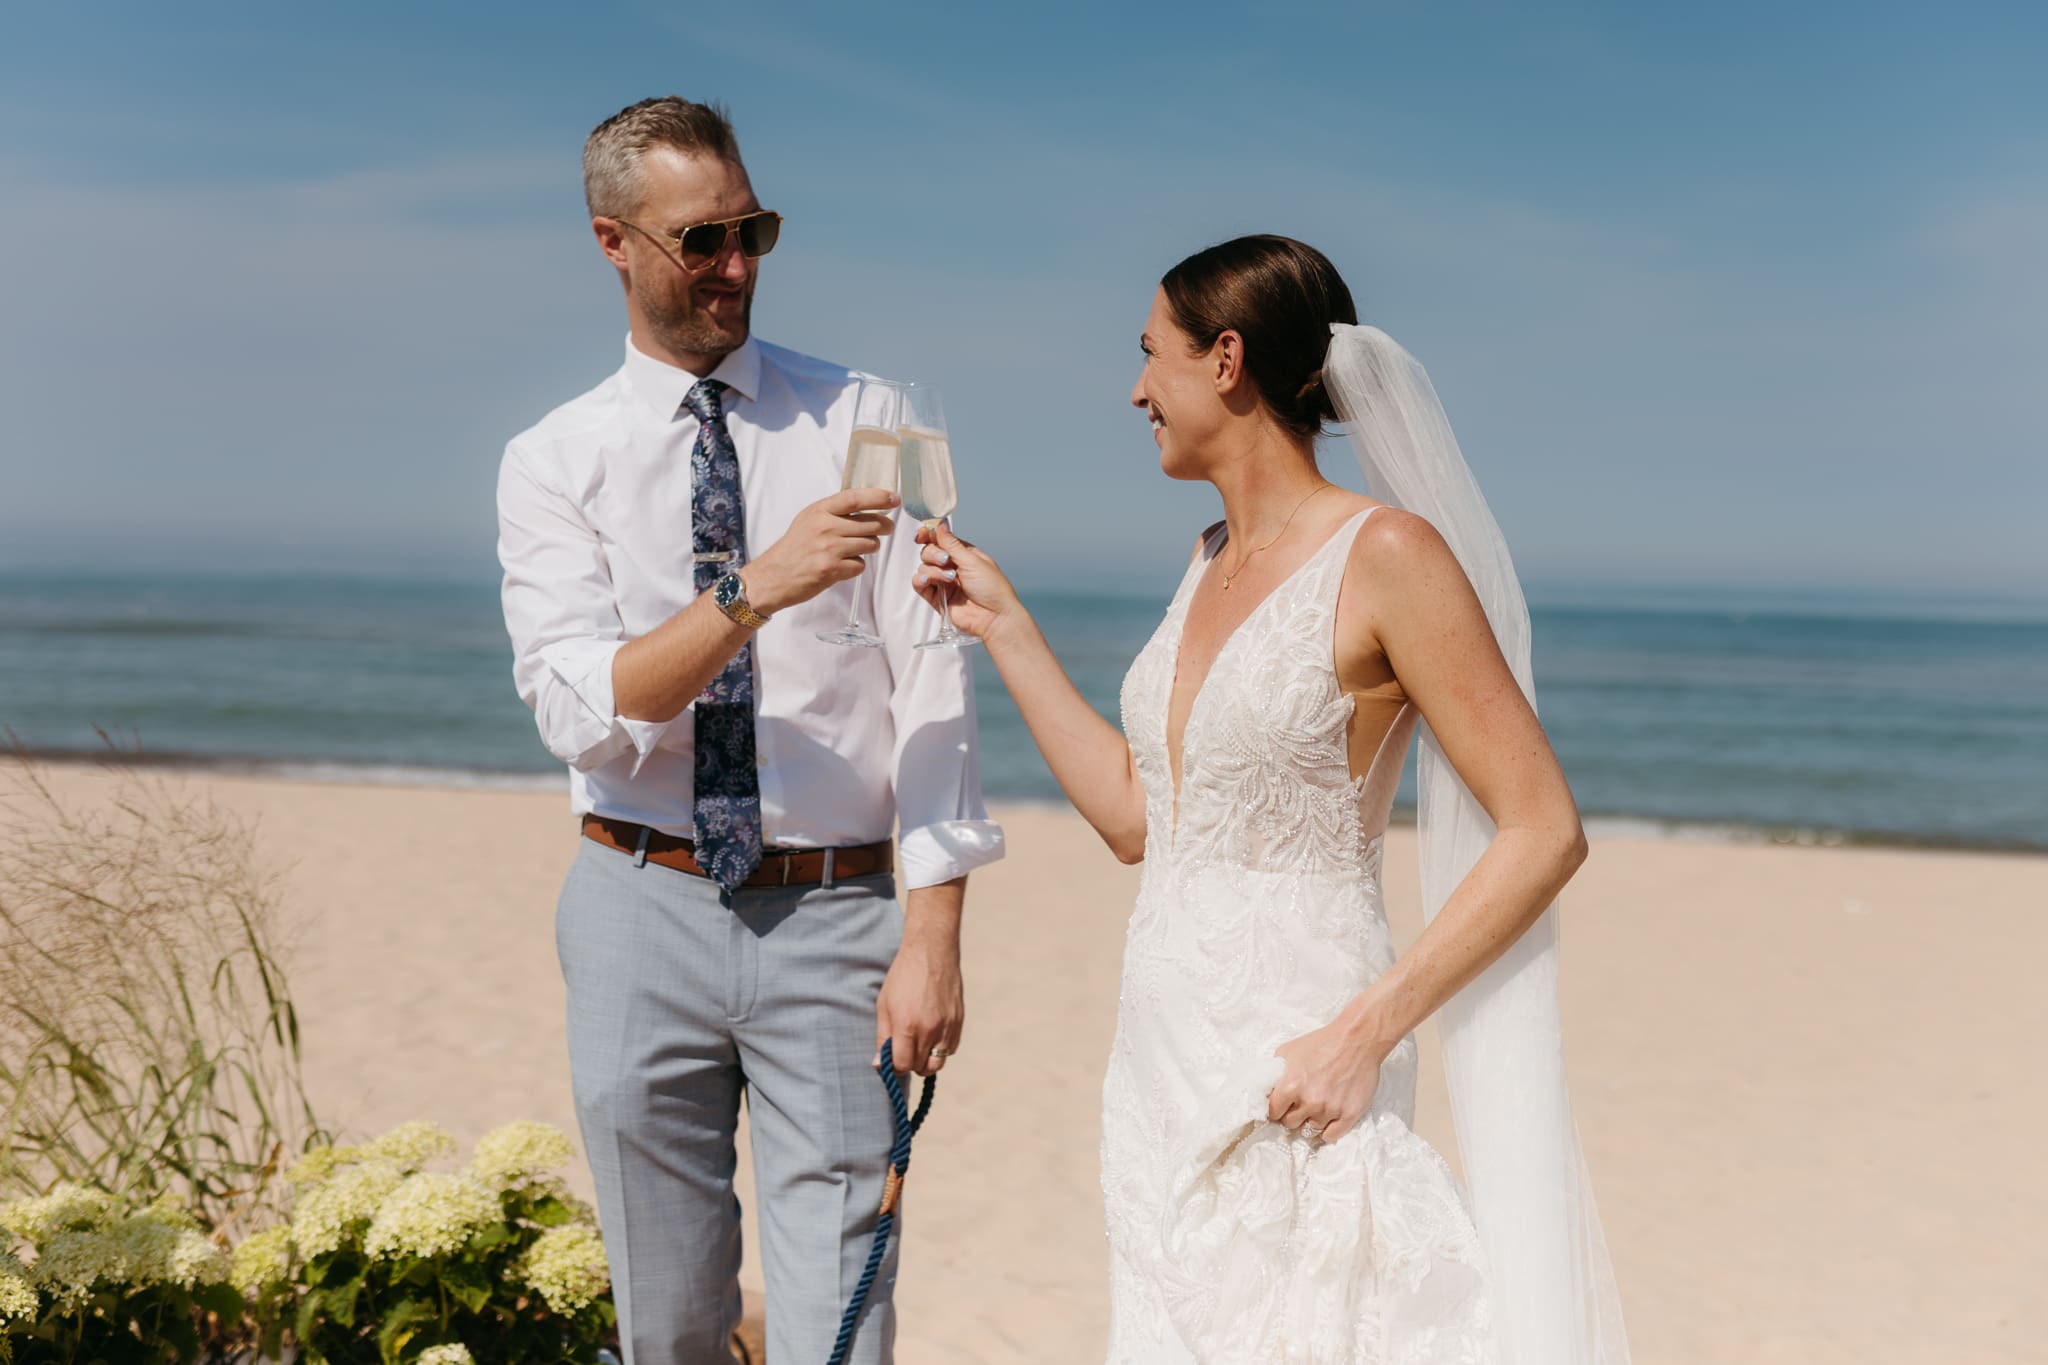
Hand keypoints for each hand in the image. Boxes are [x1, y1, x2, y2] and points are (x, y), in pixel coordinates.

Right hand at [742, 488, 898, 614]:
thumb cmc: (794, 548)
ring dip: (869, 547)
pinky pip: (860, 565)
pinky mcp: (832, 570)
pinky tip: (842, 565)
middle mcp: (825, 527)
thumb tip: (867, 504)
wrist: (773, 576)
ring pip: (870, 544)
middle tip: (885, 529)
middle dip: (884, 527)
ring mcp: (829, 549)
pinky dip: (856, 566)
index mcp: (819, 511)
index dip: (879, 496)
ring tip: (854, 549)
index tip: (894, 498)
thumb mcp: (809, 519)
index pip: (855, 498)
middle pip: (871, 523)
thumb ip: (834, 511)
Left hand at [873, 928, 963, 1078]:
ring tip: (918, 1045)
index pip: (902, 1065)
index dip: (894, 1066)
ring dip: (926, 1061)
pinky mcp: (959, 1021)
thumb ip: (883, 1037)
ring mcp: (948, 1027)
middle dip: (909, 1064)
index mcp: (908, 1026)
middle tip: (903, 1050)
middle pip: (921, 1067)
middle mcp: (930, 1030)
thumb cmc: (903, 977)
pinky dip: (940, 1049)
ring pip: (938, 1063)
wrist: (932, 952)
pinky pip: (950, 1049)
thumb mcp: (884, 1005)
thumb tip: (880, 1064)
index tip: (891, 1058)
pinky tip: (931, 1034)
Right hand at [913, 520, 1023, 642]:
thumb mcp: (972, 560)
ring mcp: (944, 582)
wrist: (995, 617)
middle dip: (933, 554)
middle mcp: (952, 566)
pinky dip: (920, 580)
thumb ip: (952, 543)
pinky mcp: (937, 598)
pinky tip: (928, 580)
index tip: (921, 535)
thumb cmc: (992, 588)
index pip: (940, 539)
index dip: (928, 535)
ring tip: (949, 579)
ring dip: (933, 570)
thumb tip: (940, 523)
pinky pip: (920, 584)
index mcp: (964, 554)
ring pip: (923, 567)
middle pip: (929, 551)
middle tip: (945, 561)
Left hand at [1266, 1015, 1390, 1143]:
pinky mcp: (1349, 1115)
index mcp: (1291, 1086)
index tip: (1281, 1105)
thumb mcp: (1288, 1051)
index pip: (1273, 1113)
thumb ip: (1274, 1074)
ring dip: (1310, 1120)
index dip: (1276, 1108)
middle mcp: (1310, 1101)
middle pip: (1290, 1123)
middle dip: (1292, 1114)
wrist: (1356, 1039)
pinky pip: (1331, 1136)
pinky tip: (1328, 1118)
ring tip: (1317, 1105)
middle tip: (1300, 1102)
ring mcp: (1330, 1110)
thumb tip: (1268, 1091)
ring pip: (1310, 1130)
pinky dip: (1327, 1130)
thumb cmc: (1322, 1043)